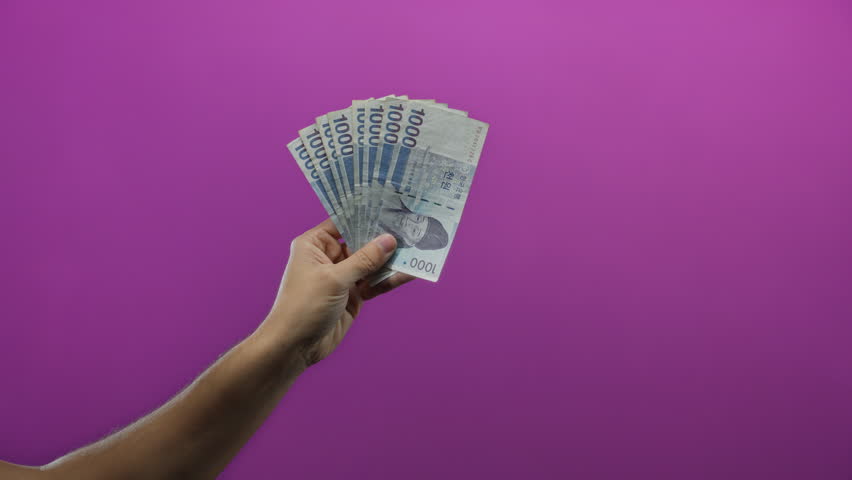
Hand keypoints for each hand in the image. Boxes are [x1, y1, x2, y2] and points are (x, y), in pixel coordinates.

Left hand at [259, 219, 414, 365]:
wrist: (294, 347)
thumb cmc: (304, 307)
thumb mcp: (335, 279)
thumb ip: (364, 260)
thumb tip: (389, 240)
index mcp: (315, 244)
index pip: (343, 221)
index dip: (365, 214)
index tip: (390, 205)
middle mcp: (329, 257)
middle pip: (361, 241)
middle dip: (383, 237)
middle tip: (411, 225)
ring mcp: (343, 276)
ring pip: (372, 263)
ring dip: (391, 259)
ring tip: (417, 248)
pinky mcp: (354, 295)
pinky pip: (375, 283)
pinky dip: (390, 279)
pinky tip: (409, 272)